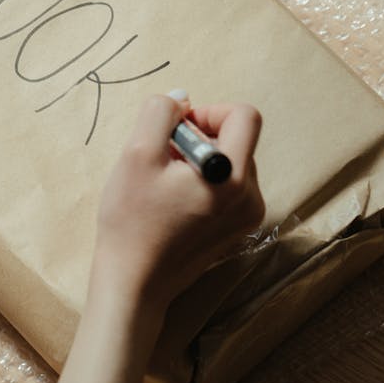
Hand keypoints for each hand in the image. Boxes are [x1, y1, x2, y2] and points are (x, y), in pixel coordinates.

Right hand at [92, 93, 263, 311]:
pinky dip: (202, 181)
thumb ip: (161, 113)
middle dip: (199, 137)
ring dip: (198, 160)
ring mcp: (247, 216)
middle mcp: (251, 196)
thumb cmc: (132, 220)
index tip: (178, 129)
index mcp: (232, 176)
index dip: (209, 112)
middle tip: (163, 158)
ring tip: (165, 182)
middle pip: (236, 139)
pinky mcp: (236, 229)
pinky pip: (227, 186)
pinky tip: (173, 200)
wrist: (134, 282)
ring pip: (230, 162)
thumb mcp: (136, 154)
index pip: (244, 116)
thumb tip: (181, 99)